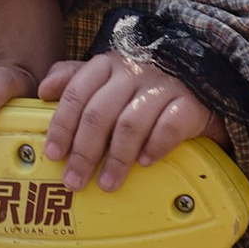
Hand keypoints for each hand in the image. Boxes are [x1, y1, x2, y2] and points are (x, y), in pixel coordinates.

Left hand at [37, 51, 222, 195]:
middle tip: (75, 180)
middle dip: (83, 152)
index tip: (54, 154)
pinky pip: (171, 126)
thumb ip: (76, 79)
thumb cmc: (147, 83)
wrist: (205, 74)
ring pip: (131, 123)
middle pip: (100, 113)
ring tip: (108, 183)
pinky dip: (155, 146)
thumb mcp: (111, 75)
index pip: (78, 92)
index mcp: (109, 64)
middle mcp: (134, 71)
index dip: (62, 124)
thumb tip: (44, 90)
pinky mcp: (192, 102)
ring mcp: (164, 86)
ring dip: (116, 158)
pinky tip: (146, 163)